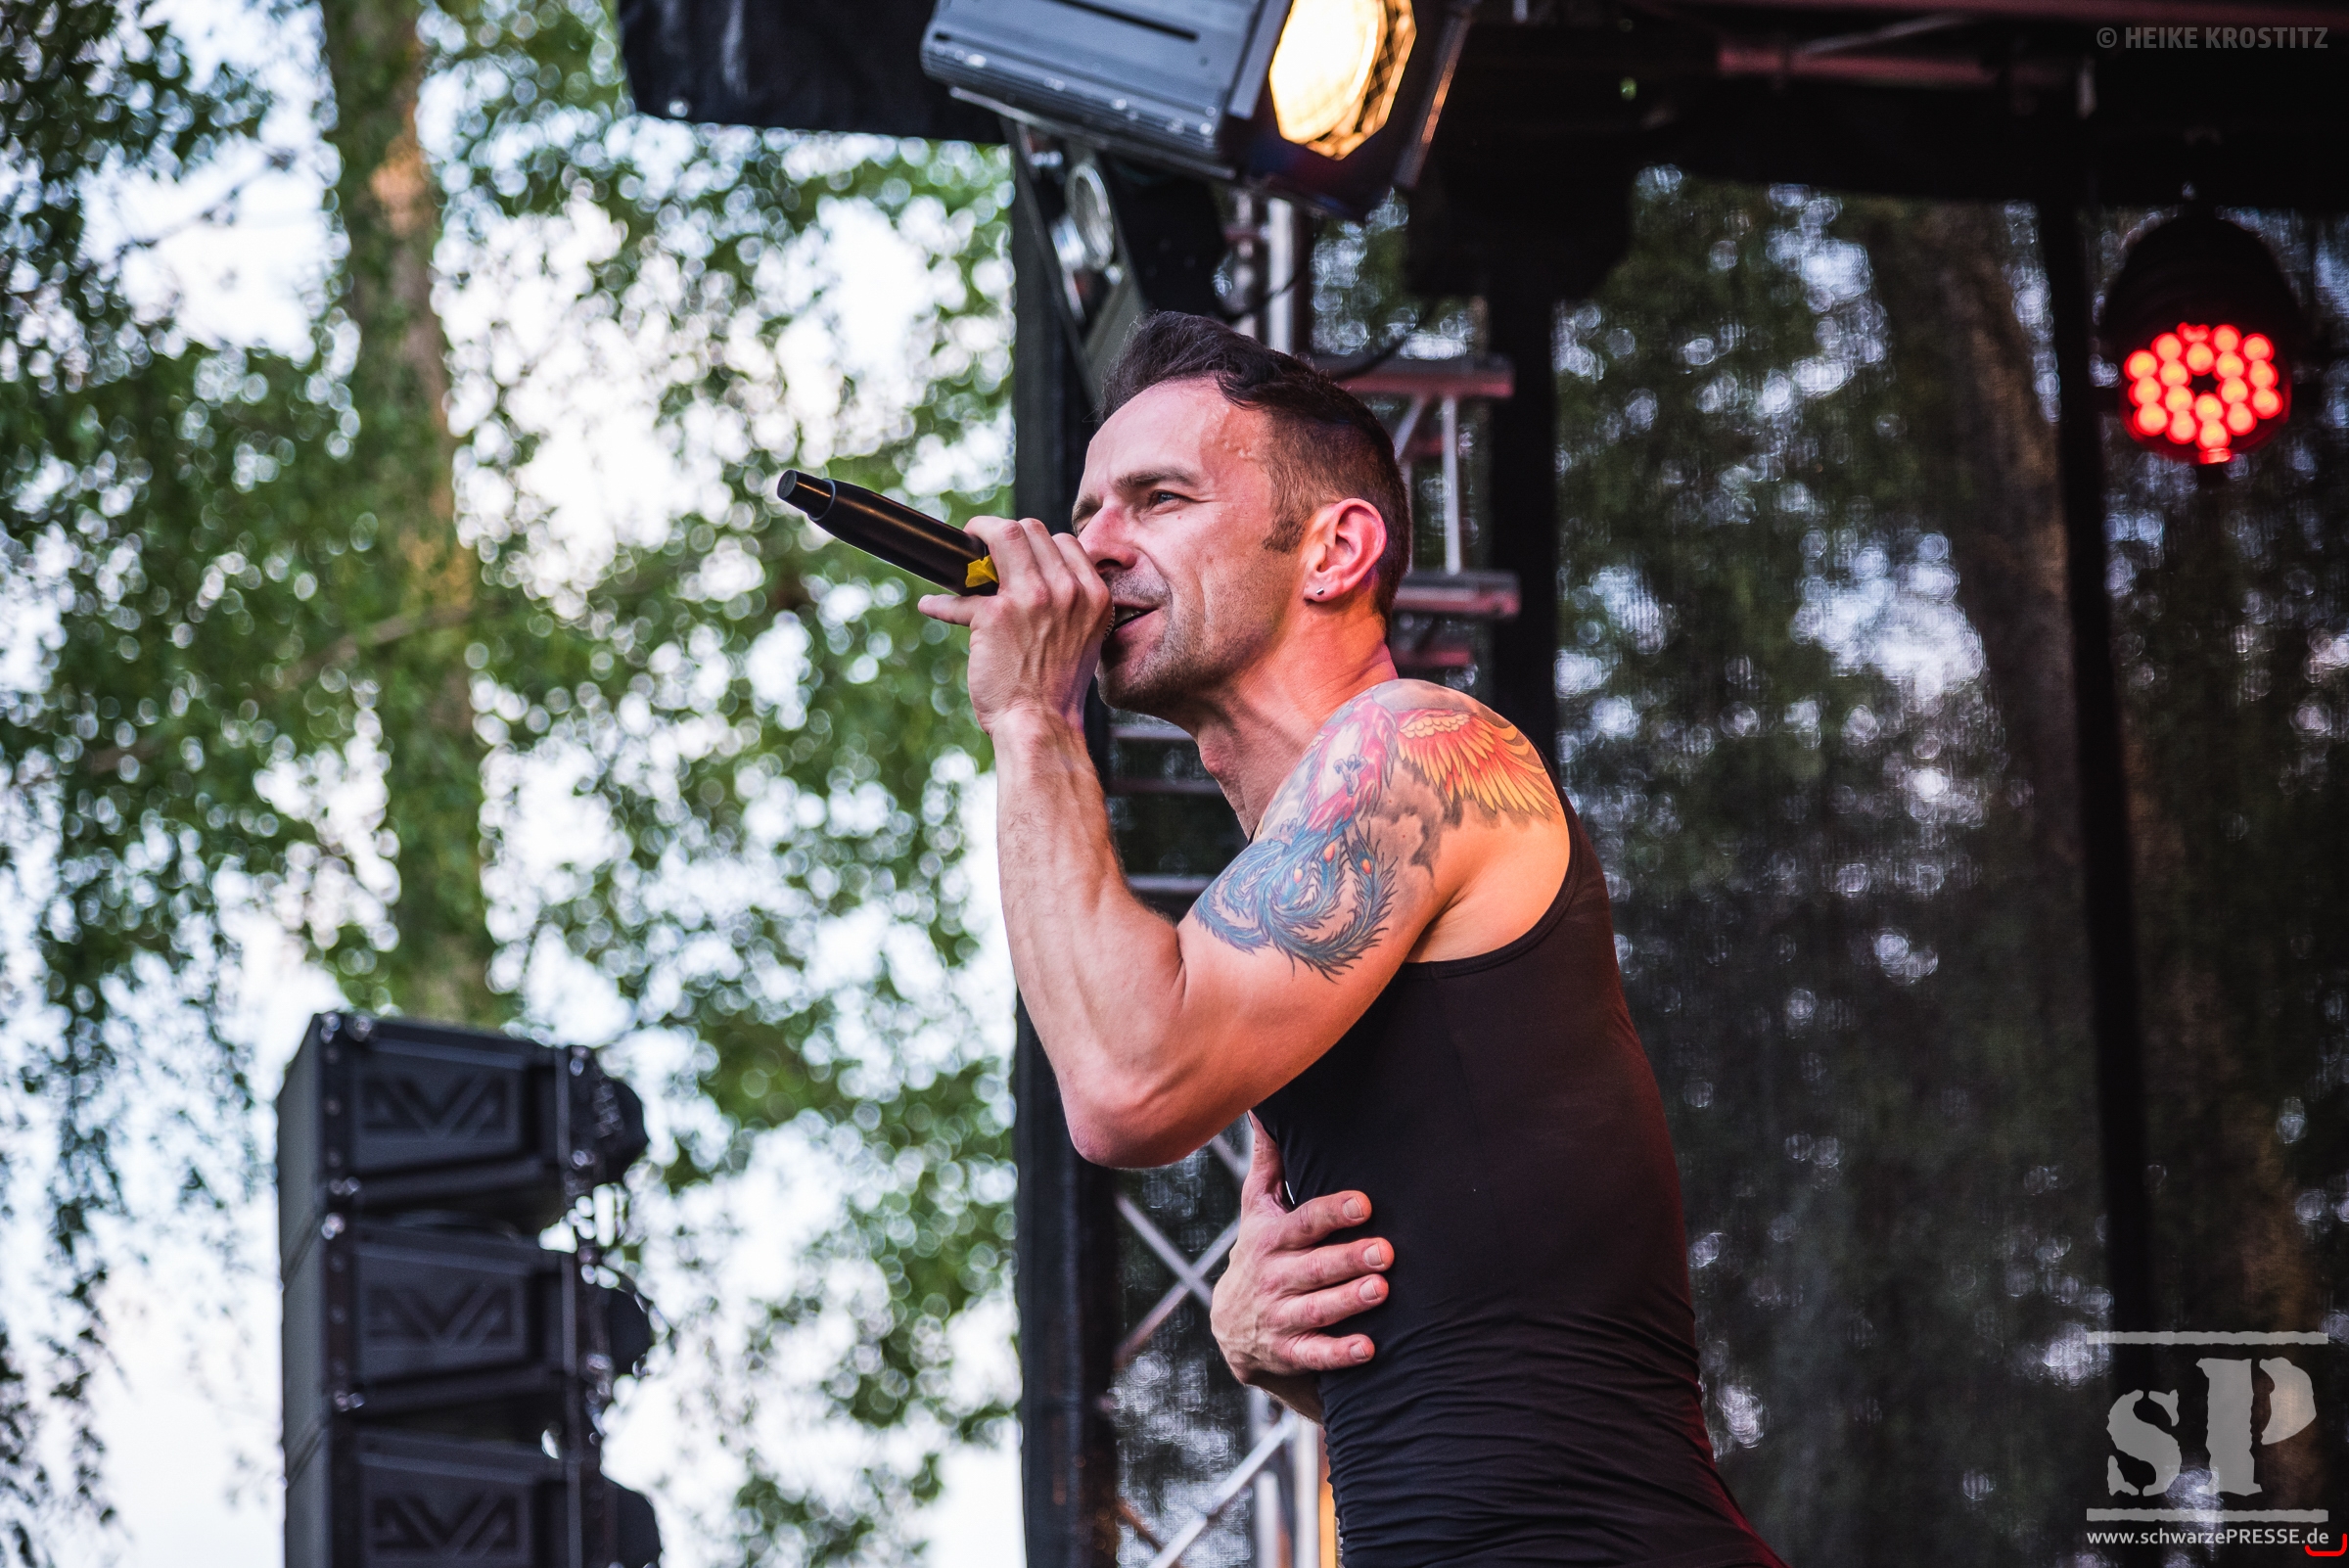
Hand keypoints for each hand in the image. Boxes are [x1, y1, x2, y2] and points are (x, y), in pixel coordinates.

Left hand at [916, 515, 1108, 735]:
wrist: (1043, 726)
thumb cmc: (1057, 691)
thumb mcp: (1084, 638)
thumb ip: (1070, 604)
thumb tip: (1036, 578)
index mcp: (1094, 596)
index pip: (1064, 542)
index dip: (1037, 542)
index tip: (1017, 553)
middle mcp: (1069, 591)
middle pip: (1034, 530)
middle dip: (1005, 532)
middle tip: (985, 545)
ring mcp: (1033, 598)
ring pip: (1004, 534)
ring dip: (977, 534)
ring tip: (963, 552)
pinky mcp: (995, 614)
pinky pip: (960, 595)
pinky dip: (941, 603)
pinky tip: (933, 607)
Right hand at [1210, 1114, 1391, 1420]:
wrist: (1231, 1325)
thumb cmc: (1262, 1250)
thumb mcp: (1258, 1208)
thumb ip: (1269, 1160)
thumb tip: (1262, 1104)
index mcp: (1271, 1237)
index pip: (1303, 1222)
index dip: (1333, 1212)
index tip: (1364, 1203)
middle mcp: (1273, 1276)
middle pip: (1314, 1266)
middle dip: (1348, 1258)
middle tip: (1384, 1252)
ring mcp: (1280, 1316)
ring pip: (1317, 1309)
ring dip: (1348, 1301)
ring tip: (1381, 1290)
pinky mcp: (1288, 1351)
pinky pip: (1315, 1355)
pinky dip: (1339, 1354)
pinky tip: (1369, 1349)